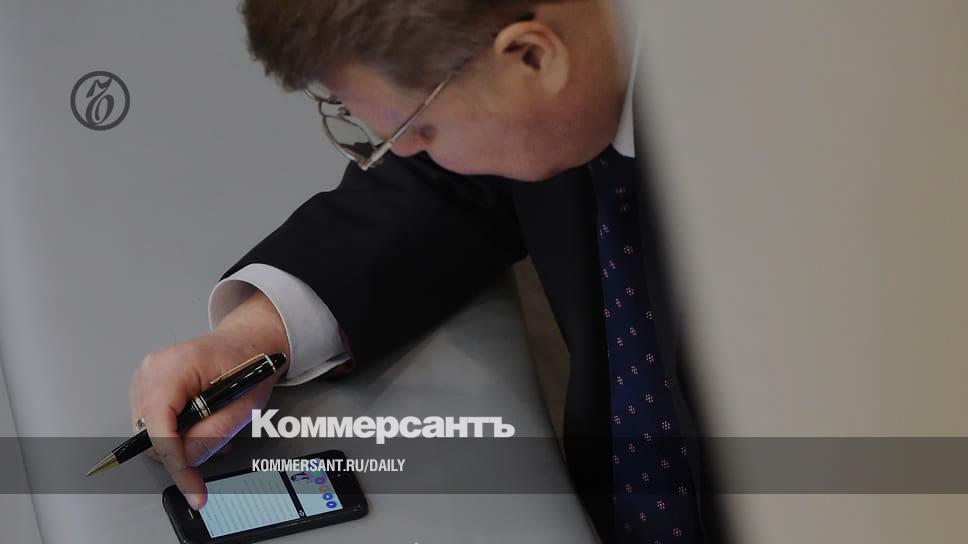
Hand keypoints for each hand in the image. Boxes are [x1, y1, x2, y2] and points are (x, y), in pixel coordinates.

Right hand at [129, 291, 289, 509]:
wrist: (247, 342)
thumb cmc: (249, 363)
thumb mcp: (243, 404)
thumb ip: (213, 434)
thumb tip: (187, 461)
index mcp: (176, 366)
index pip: (159, 423)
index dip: (174, 458)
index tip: (191, 485)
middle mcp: (152, 370)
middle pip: (150, 432)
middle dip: (180, 451)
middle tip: (217, 452)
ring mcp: (146, 377)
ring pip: (150, 432)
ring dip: (180, 443)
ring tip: (213, 435)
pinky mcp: (148, 387)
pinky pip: (154, 422)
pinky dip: (177, 432)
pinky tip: (200, 426)